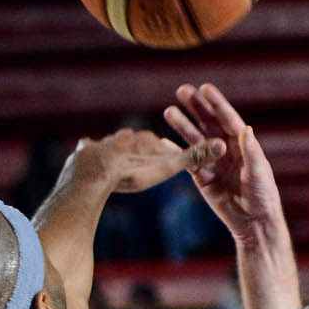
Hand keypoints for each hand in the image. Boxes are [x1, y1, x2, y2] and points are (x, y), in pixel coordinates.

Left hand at [71, 125, 225, 194]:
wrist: (97, 171)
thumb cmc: (135, 170)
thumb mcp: (169, 165)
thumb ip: (195, 157)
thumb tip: (223, 145)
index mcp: (146, 140)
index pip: (158, 145)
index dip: (163, 153)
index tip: (165, 161)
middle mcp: (125, 137)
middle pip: (135, 141)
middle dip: (139, 148)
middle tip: (142, 159)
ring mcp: (104, 143)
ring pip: (112, 143)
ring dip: (115, 149)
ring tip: (118, 158)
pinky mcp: (85, 152)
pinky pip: (87, 148)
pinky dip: (88, 150)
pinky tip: (86, 148)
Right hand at [164, 83, 284, 241]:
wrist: (253, 222)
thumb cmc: (263, 196)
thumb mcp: (259, 173)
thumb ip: (251, 151)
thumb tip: (246, 128)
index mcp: (242, 143)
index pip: (228, 118)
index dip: (216, 104)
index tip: (205, 88)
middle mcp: (226, 148)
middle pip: (208, 123)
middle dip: (196, 107)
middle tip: (182, 90)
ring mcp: (213, 161)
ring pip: (194, 139)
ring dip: (182, 126)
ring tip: (169, 111)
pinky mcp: (202, 177)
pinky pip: (187, 162)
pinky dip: (175, 152)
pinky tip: (163, 142)